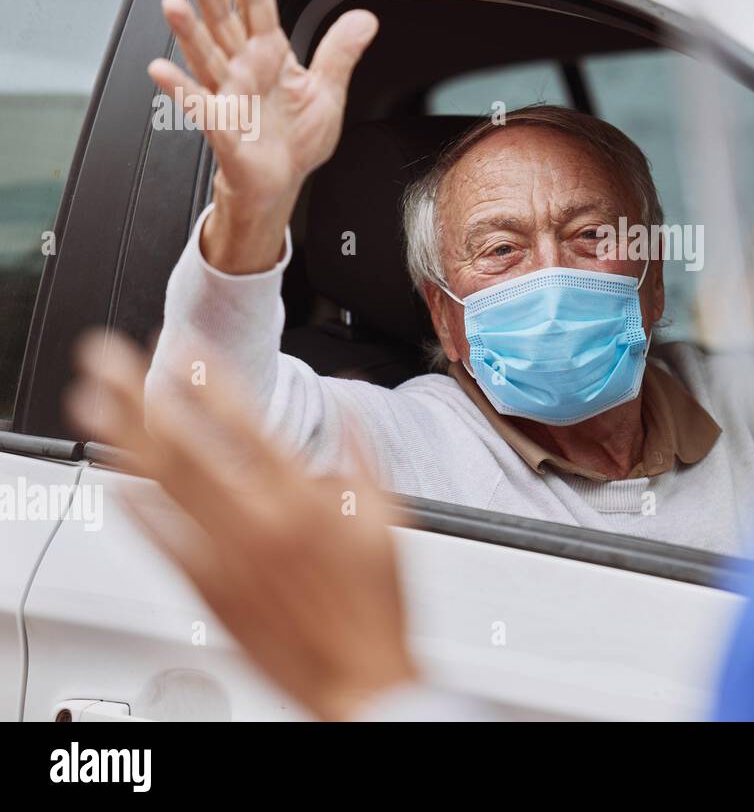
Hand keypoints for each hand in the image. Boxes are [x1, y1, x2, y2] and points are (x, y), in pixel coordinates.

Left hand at [65, 331, 418, 721]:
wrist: (357, 679)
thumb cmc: (374, 607)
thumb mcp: (387, 518)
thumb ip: (362, 456)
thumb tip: (345, 411)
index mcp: (304, 500)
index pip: (245, 423)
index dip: (210, 380)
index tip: (184, 349)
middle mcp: (257, 522)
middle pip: (185, 447)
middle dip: (141, 396)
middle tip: (108, 360)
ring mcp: (226, 557)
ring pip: (161, 488)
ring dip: (121, 441)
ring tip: (92, 404)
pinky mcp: (207, 590)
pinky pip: (159, 542)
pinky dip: (133, 508)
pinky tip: (114, 482)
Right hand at [147, 0, 378, 272]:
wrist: (281, 181)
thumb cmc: (295, 139)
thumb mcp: (327, 91)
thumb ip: (340, 52)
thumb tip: (363, 19)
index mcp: (269, 55)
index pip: (257, 6)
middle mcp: (244, 69)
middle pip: (223, 22)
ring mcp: (229, 95)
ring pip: (205, 56)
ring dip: (188, 31)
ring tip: (173, 4)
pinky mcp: (221, 126)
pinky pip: (199, 105)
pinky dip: (180, 89)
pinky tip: (162, 71)